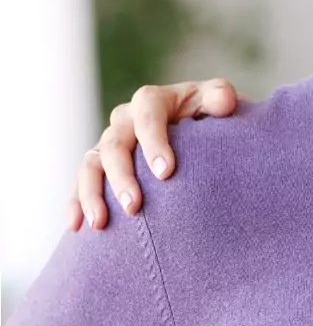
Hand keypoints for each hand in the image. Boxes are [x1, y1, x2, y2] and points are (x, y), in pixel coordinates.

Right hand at [67, 79, 238, 230]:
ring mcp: (109, 142)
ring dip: (91, 194)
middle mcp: (125, 120)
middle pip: (113, 144)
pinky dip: (76, 203)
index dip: (153, 142)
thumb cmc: (210, 114)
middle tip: (134, 207)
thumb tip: (224, 102)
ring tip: (99, 223)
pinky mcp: (100, 165)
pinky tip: (77, 227)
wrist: (201, 126)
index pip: (147, 116)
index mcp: (152, 101)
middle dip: (121, 176)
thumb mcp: (217, 101)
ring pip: (90, 165)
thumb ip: (220, 97)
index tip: (165, 173)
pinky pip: (81, 183)